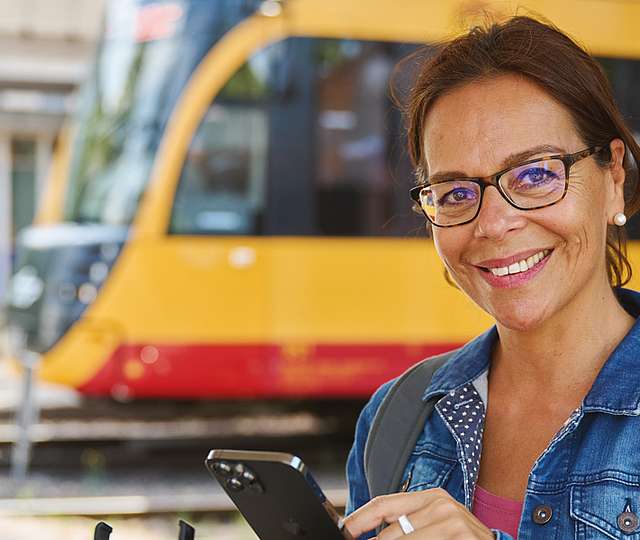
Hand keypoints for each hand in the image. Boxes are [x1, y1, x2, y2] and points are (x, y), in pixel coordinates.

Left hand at [342, 488, 494, 538]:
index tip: (342, 533)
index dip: (357, 520)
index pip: (382, 504)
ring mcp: (453, 520)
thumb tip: (371, 536)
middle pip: (390, 532)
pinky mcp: (463, 537)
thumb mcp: (431, 530)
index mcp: (431, 497)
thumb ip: (403, 528)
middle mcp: (441, 504)